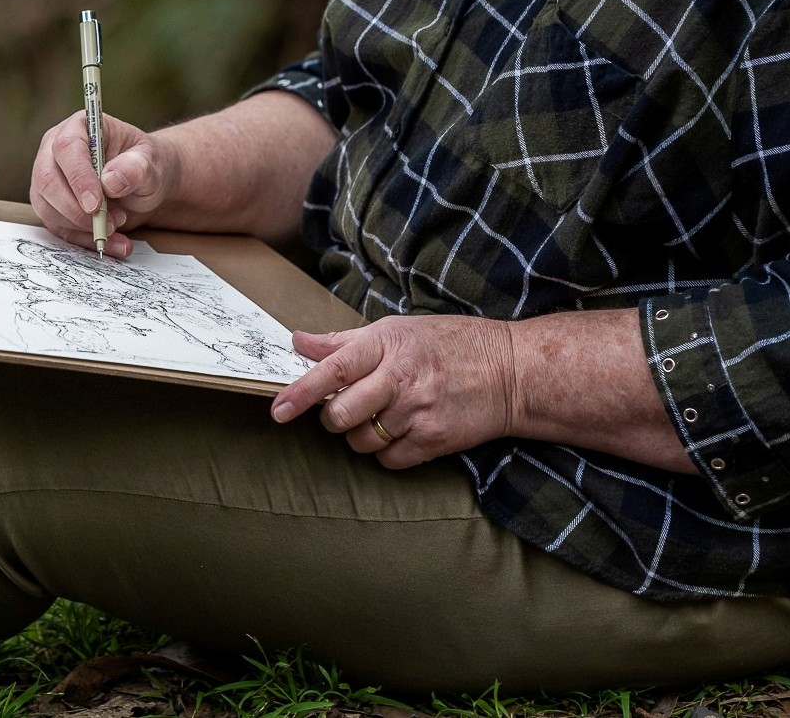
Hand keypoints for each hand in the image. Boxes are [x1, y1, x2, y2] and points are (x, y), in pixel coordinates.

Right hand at [29, 111, 177, 256]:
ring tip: (117, 227)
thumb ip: (136, 167)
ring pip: (47, 207)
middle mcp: (55, 151)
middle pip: (47, 179)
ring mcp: (49, 178)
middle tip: (110, 222)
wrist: (143, 185)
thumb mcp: (151, 162)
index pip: (67, 148)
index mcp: (79, 127)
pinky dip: (84, 241)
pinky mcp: (51, 205)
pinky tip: (111, 243)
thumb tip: (110, 180)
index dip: (78, 177)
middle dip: (76, 209)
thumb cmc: (144, 165)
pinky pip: (58, 228)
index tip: (95, 204)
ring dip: (82, 226)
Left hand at [269, 314, 516, 468]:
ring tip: (379, 415)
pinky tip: (400, 431)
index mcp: (388, 344)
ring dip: (359, 435)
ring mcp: (418, 413)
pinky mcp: (433, 442)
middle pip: (341, 414)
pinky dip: (385, 451)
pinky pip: (388, 460)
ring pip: (361, 441)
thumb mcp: (397, 329)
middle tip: (343, 408)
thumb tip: (298, 341)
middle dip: (332, 418)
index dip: (302, 391)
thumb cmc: (450, 344)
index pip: (335, 368)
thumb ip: (344, 341)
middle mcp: (401, 379)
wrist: (511, 372)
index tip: (278, 409)